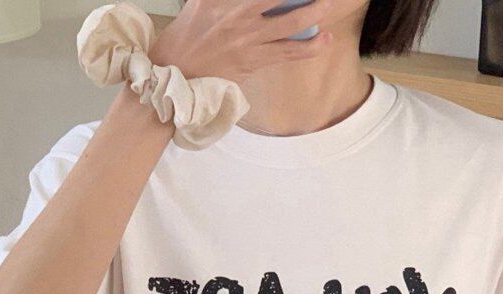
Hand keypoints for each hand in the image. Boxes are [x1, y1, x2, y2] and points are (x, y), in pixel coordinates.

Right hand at [149, 0, 333, 83]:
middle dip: (307, 3)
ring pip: (289, 29)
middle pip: (281, 5)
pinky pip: (285, 54)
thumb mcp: (198, 2)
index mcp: (223, 1)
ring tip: (328, 13)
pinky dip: (306, 48)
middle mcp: (238, 18)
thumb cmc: (185, 38)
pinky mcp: (251, 63)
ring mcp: (247, 42)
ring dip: (313, 21)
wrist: (175, 76)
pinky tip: (323, 41)